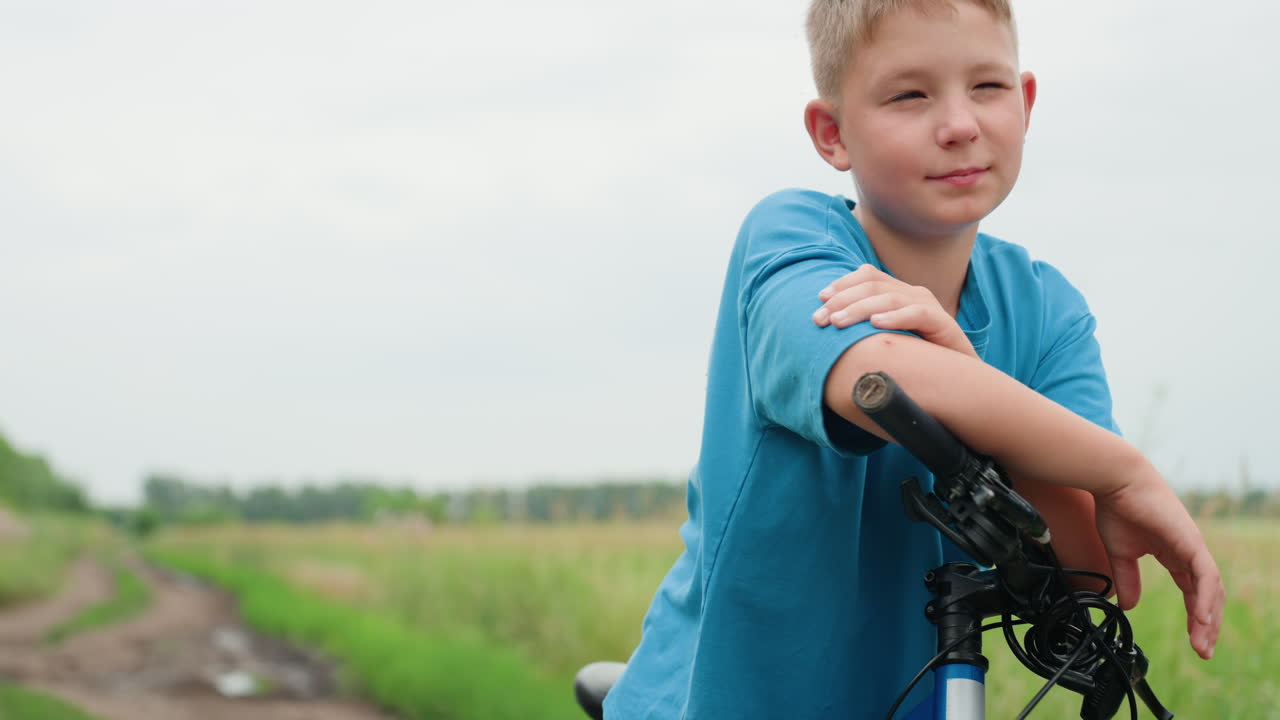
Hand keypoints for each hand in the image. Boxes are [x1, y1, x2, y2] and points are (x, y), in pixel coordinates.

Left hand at [811, 265, 977, 358]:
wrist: (959, 376)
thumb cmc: (916, 358)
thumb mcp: (886, 338)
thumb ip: (864, 328)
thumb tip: (828, 326)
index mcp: (898, 292)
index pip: (868, 276)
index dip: (842, 284)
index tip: (819, 298)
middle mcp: (913, 293)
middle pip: (872, 286)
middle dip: (842, 300)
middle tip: (820, 318)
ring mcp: (928, 306)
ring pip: (890, 298)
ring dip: (859, 309)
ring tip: (838, 322)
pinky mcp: (943, 322)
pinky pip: (918, 314)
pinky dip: (895, 317)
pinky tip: (876, 324)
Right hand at [1092, 472, 1223, 659]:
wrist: (1115, 480)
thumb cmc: (1118, 508)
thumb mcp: (1120, 553)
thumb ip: (1127, 578)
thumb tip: (1128, 605)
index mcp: (1175, 554)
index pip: (1193, 591)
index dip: (1195, 617)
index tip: (1194, 642)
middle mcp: (1190, 551)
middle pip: (1208, 595)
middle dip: (1207, 625)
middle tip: (1203, 650)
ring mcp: (1193, 546)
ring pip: (1211, 589)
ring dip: (1209, 617)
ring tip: (1203, 642)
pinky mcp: (1190, 541)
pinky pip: (1205, 576)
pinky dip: (1205, 598)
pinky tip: (1201, 618)